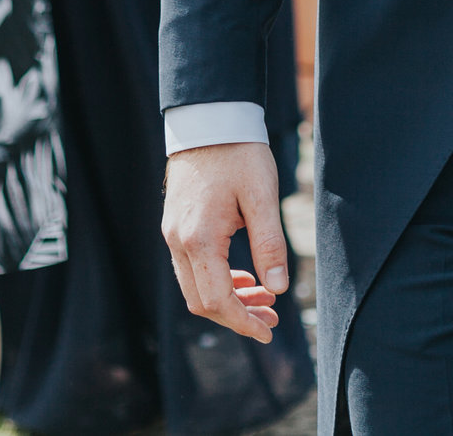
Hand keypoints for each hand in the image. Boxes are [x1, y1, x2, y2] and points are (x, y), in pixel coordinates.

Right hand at [161, 141, 288, 341]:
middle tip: (272, 319)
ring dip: (228, 300)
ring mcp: (173, 235)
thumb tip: (278, 289)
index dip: (243, 322)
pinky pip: (192, 268)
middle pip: (202, 302)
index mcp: (200, 238)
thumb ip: (270, 245)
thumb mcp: (263, 196)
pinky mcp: (176, 227)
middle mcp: (179, 241)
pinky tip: (244, 278)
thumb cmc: (239, 154)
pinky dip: (217, 281)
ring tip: (264, 299)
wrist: (209, 121)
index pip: (218, 300)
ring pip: (195, 287)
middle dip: (237, 316)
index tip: (268, 332)